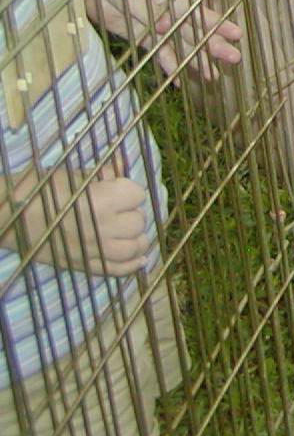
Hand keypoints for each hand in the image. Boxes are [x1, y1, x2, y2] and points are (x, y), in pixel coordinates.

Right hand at [15, 158, 152, 277]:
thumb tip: (122, 165)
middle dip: (133, 213)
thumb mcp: (72, 174)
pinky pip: (115, 270)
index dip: (130, 190)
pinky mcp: (81, 266)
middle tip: (121, 209)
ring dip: (137, 239)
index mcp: (102, 201)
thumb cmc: (37, 190)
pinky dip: (130, 265)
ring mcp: (92, 250)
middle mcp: (102, 228)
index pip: (137, 195)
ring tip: (132, 232)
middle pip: (138, 222)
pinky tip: (139, 259)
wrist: (6, 218)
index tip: (120, 189)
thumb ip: (103, 172)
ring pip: (132, 248)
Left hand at [80, 0, 243, 84]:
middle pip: (196, 33)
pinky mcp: (143, 39)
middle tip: (234, 59)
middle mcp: (170, 15)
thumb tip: (167, 27)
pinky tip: (178, 81)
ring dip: (195, 61)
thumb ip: (150, 10)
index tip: (237, 34)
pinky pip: (159, 55)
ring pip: (181, 47)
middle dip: (214, 46)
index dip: (218, 24)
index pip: (200, 14)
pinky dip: (168, 66)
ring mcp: (157, 28)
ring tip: (213, 77)